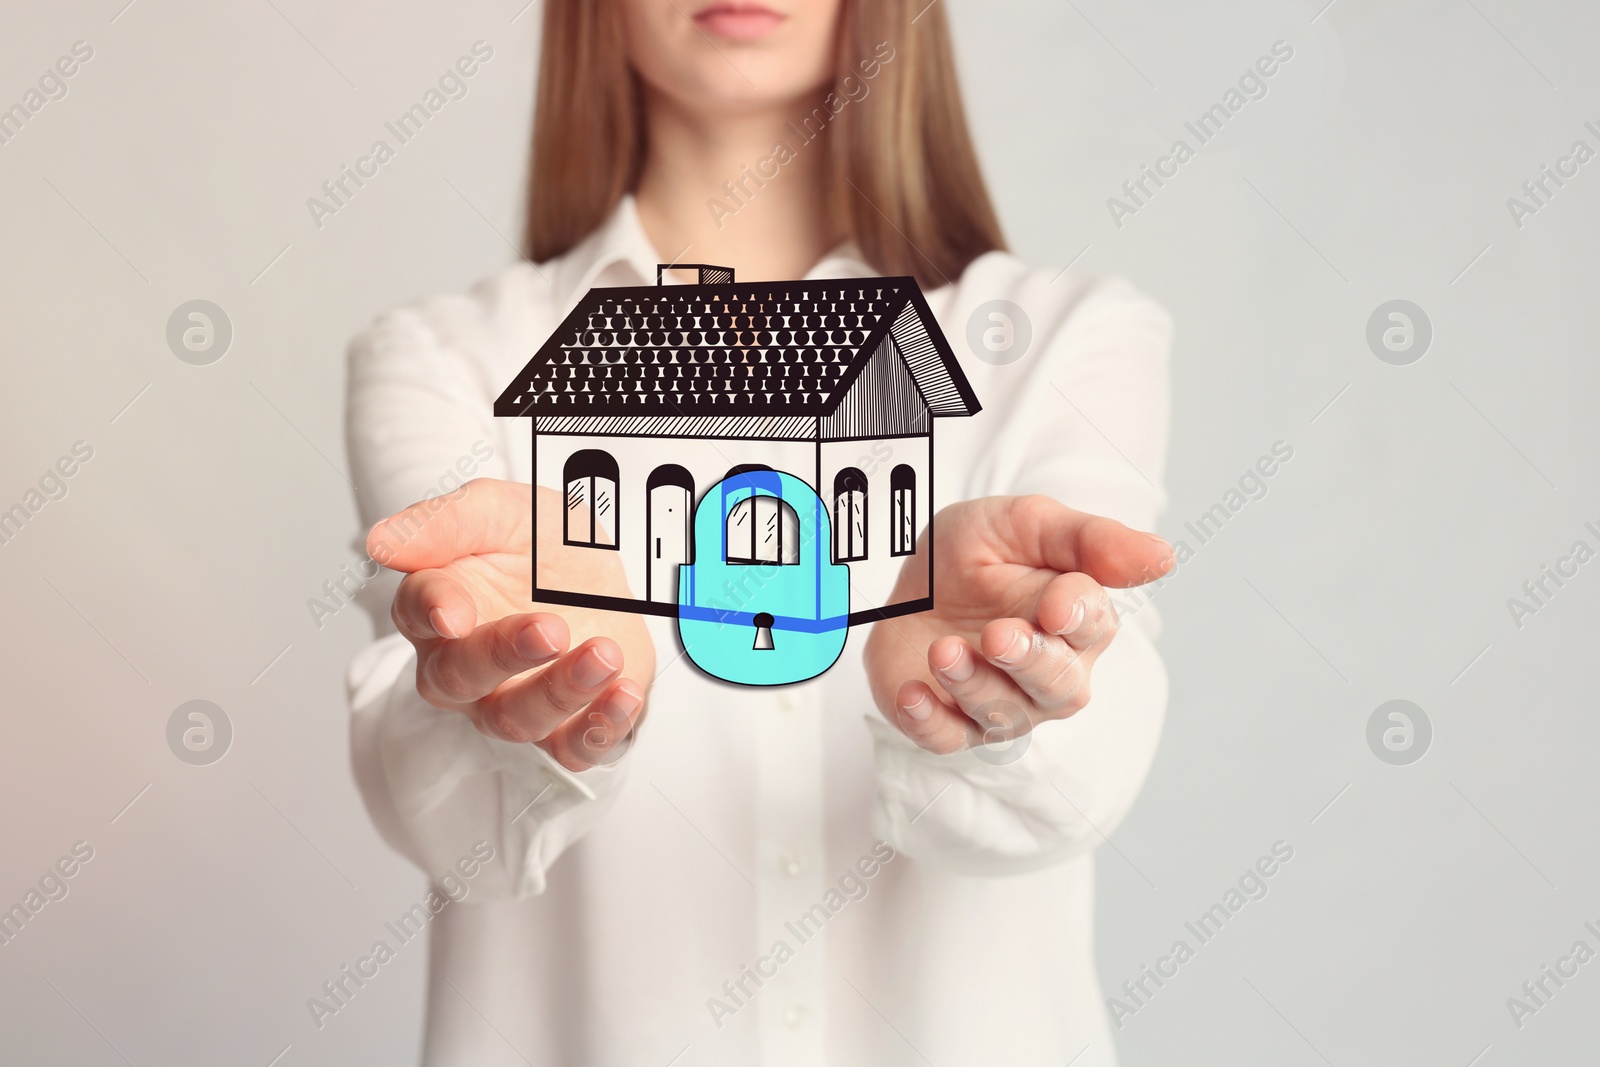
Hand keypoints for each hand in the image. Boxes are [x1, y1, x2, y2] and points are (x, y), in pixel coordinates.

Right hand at [367, 479, 655, 770]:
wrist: (602, 576)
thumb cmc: (537, 545)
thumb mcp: (500, 511)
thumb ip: (445, 522)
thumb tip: (379, 543)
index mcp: (438, 605)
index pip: (416, 611)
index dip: (432, 611)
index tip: (453, 612)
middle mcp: (463, 664)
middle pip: (460, 676)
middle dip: (503, 655)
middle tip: (551, 629)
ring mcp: (511, 702)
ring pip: (515, 719)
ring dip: (560, 691)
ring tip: (604, 654)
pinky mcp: (564, 728)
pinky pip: (571, 749)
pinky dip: (598, 727)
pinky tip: (623, 694)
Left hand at [863, 495, 1172, 754]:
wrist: (913, 574)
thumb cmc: (982, 552)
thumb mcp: (1028, 523)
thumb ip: (1091, 540)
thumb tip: (1163, 557)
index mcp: (1078, 620)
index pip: (1093, 625)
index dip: (1077, 616)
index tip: (1055, 604)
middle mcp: (1050, 671)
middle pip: (1058, 685)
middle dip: (1030, 661)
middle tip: (1000, 635)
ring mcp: (1002, 703)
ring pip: (1004, 713)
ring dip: (974, 684)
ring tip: (944, 650)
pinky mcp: (949, 722)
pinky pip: (946, 738)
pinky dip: (929, 721)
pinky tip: (912, 694)